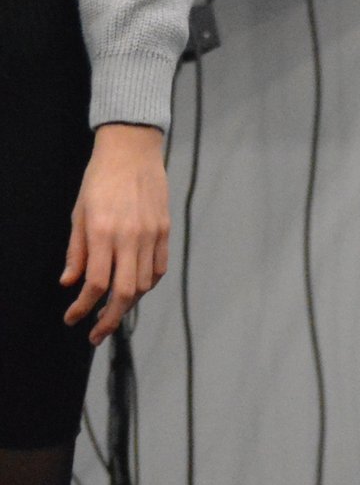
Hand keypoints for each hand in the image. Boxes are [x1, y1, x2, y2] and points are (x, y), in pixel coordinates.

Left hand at [63, 123, 169, 344]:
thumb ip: (76, 251)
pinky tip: (136, 289)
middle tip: (96, 334)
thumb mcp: (78, 214)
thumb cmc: (100, 180)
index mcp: (103, 233)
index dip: (83, 308)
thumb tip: (70, 282)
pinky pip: (159, 267)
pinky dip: (148, 284)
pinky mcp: (165, 229)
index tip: (72, 319)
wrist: (132, 151)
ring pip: (145, 283)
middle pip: (125, 292)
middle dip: (109, 318)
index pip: (95, 283)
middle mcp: (130, 237)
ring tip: (113, 310)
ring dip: (128, 303)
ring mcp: (151, 234)